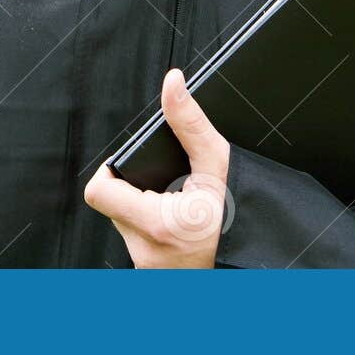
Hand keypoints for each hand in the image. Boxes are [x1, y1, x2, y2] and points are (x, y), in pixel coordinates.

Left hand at [83, 68, 230, 267]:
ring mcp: (146, 263)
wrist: (255, 263)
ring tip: (174, 200)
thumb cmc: (241, 220)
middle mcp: (144, 248)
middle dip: (134, 186)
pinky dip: (152, 224)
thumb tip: (172, 84)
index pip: (98, 191)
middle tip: (166, 183)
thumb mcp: (218, 165)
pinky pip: (137, 238)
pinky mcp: (150, 270)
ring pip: (124, 221)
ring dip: (142, 206)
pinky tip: (176, 219)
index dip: (110, 171)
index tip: (133, 164)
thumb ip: (190, 124)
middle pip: (112, 202)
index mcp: (157, 223)